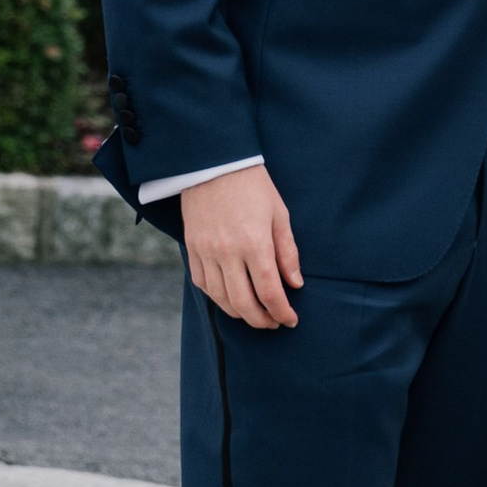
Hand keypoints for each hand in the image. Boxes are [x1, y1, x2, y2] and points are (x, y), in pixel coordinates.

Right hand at [181, 168, 302, 329]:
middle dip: (261, 321)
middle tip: (274, 323)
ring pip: (221, 298)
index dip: (282, 312)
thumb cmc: (253, 186)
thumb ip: (287, 252)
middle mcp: (228, 252)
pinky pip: (202, 284)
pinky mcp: (192, 248)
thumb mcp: (279, 214)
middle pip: (244, 303)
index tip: (291, 320)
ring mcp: (206, 252)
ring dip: (240, 313)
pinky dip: (217, 297)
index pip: (270, 292)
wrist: (214, 163)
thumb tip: (295, 284)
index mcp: (254, 242)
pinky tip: (230, 297)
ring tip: (254, 314)